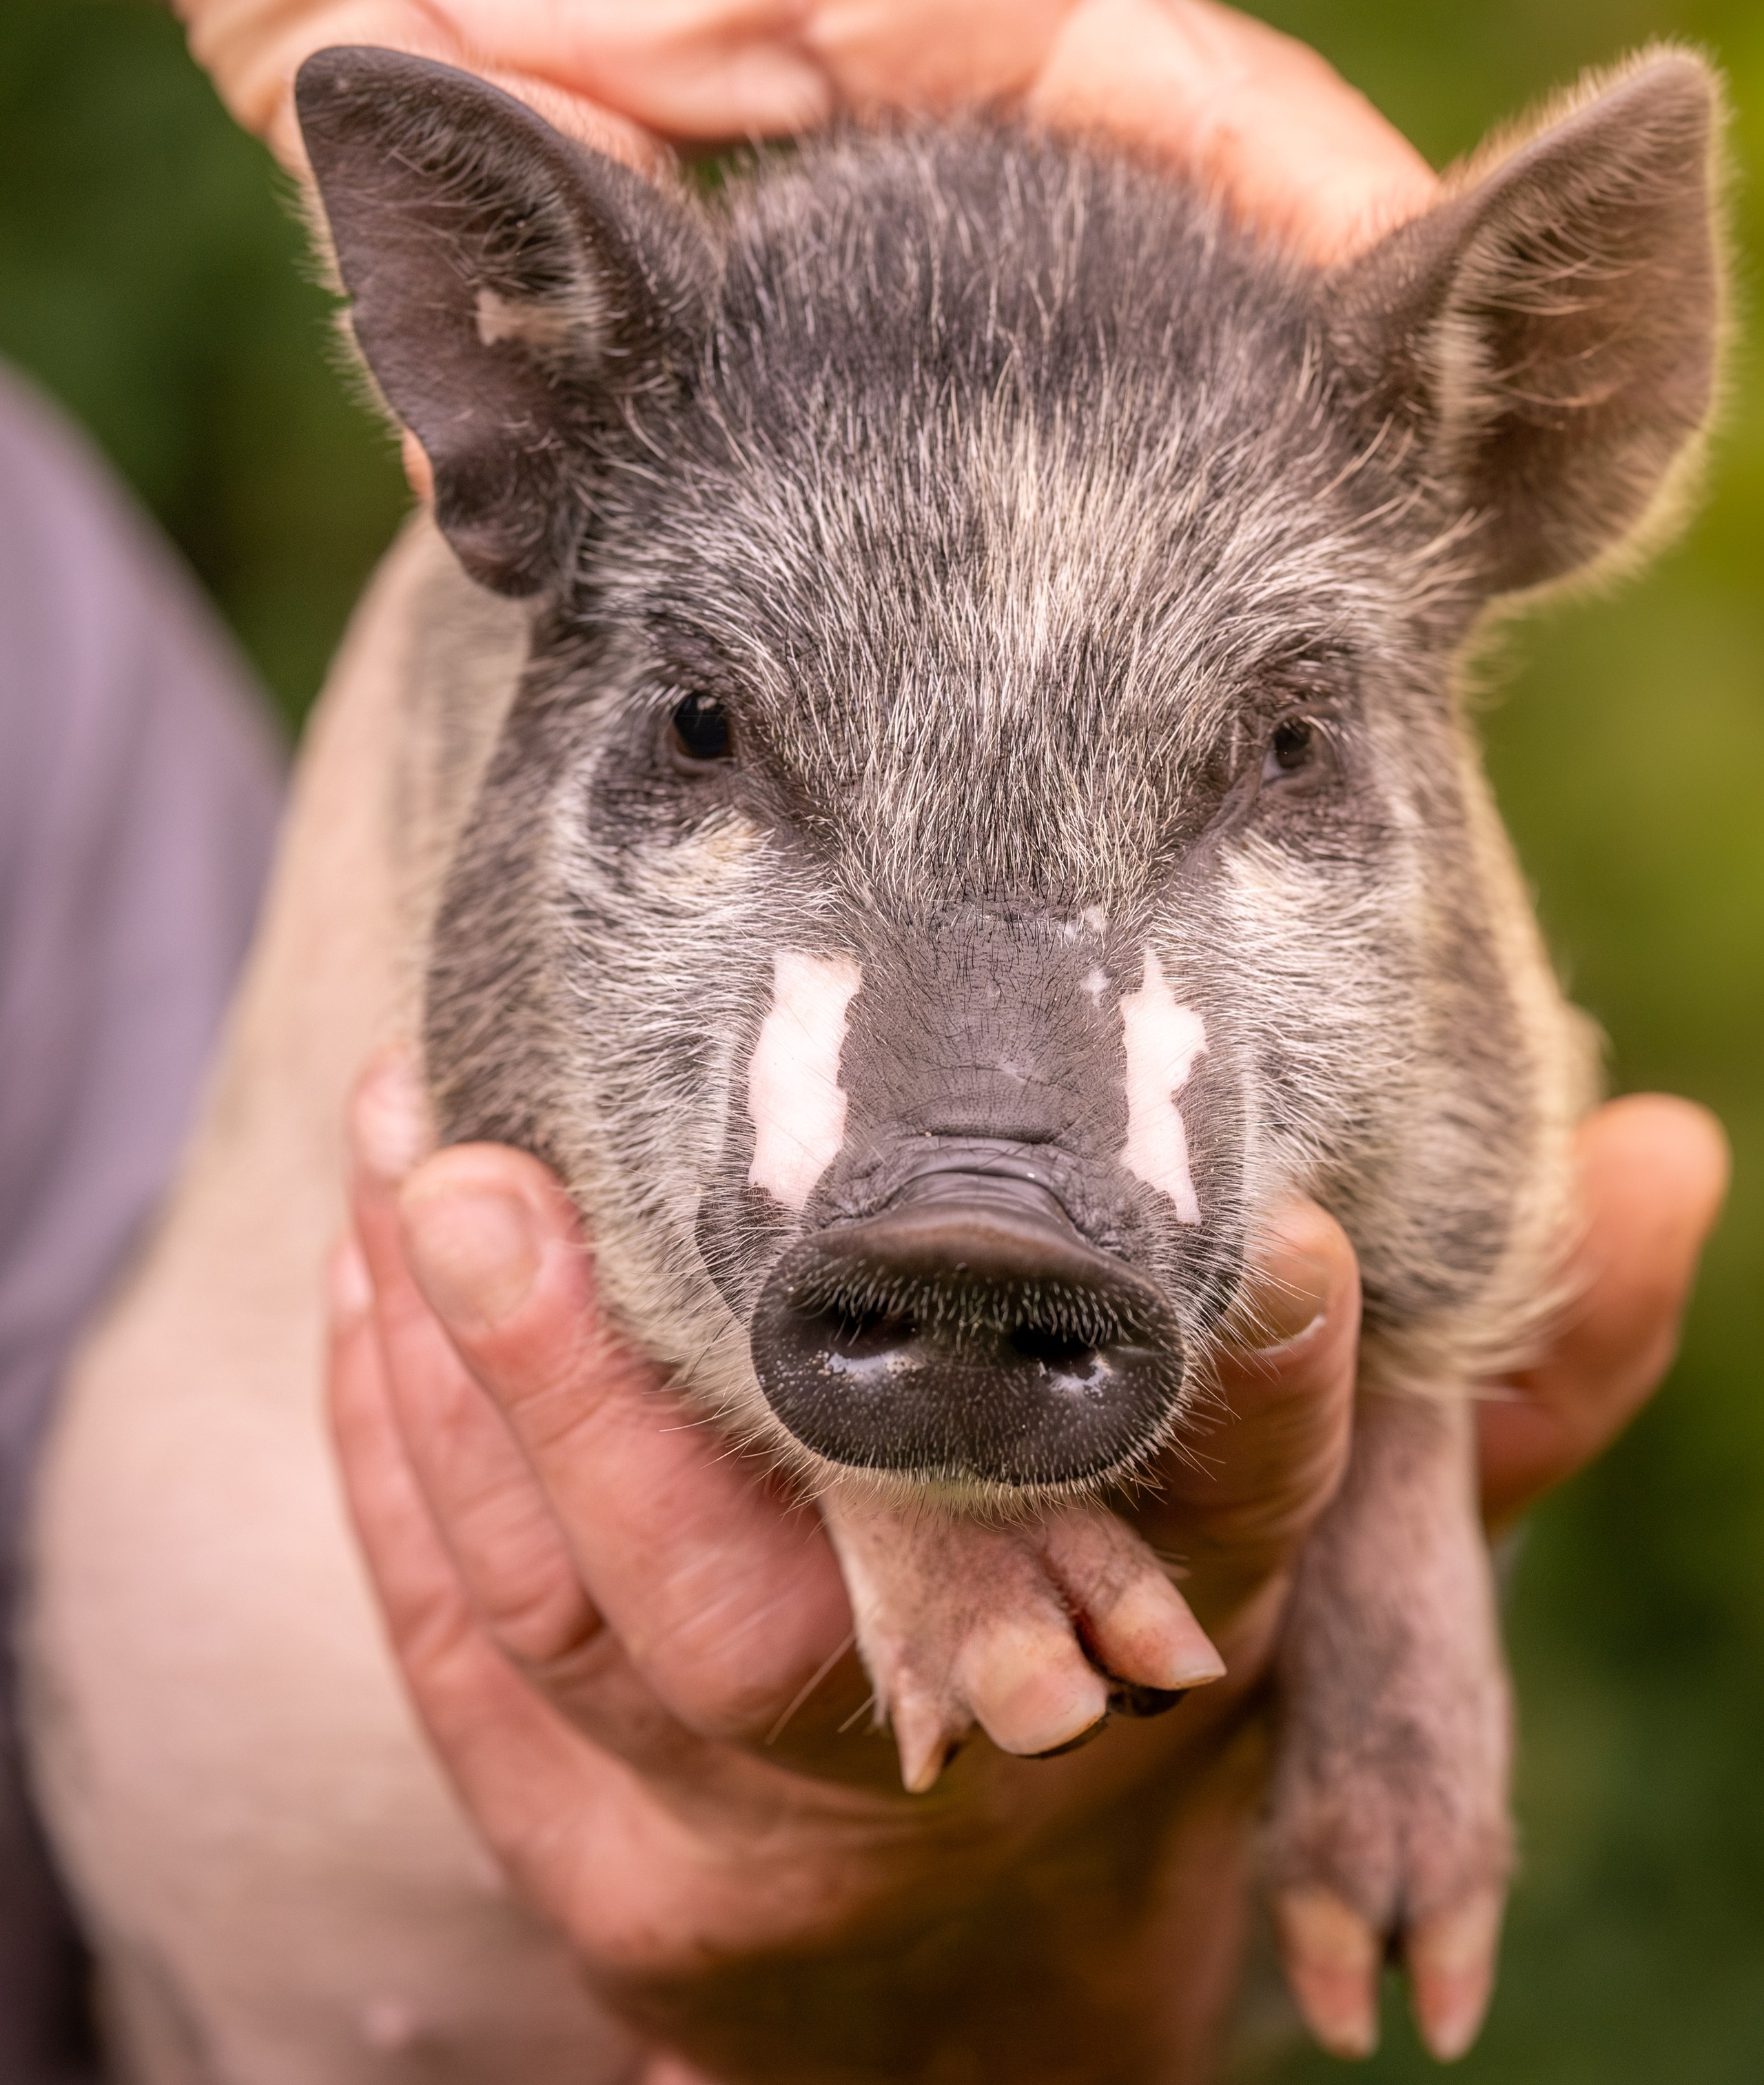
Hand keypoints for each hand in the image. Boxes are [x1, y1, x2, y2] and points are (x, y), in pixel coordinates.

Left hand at [326, 1061, 1723, 2081]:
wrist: (980, 2007)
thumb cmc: (1145, 1718)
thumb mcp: (1317, 1575)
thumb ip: (1474, 1390)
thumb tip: (1676, 1158)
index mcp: (1156, 1673)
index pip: (1212, 1508)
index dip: (1223, 1355)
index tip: (1179, 1185)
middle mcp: (958, 1777)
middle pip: (772, 1602)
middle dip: (610, 1370)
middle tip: (488, 1153)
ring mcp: (748, 1864)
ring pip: (571, 1612)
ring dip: (465, 1376)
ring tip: (407, 1152)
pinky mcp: (598, 1893)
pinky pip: (466, 1668)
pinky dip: (403, 1472)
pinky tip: (372, 1306)